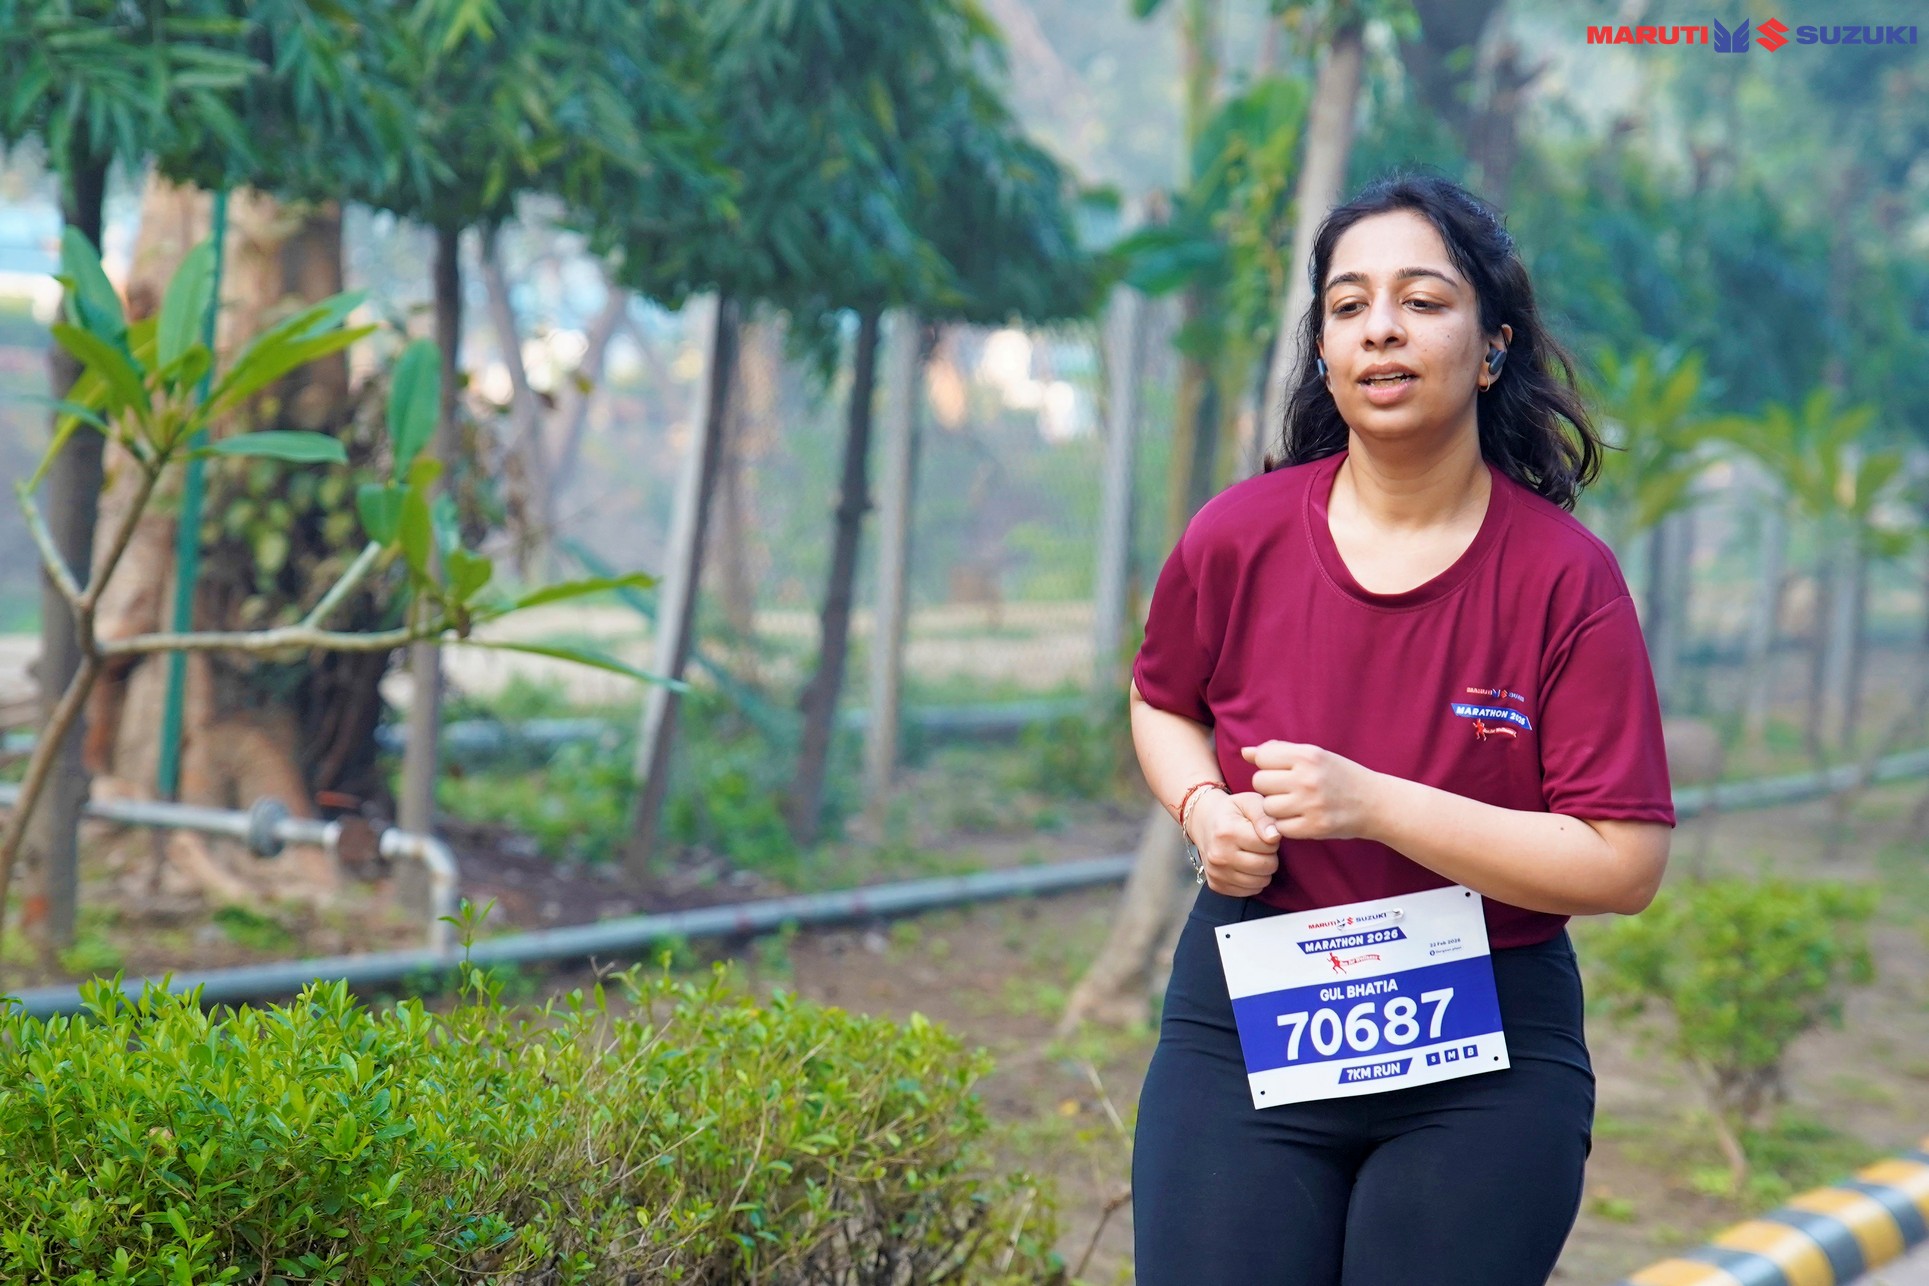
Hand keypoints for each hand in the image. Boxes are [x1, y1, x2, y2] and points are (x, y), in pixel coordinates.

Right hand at [1186, 789, 1280, 896]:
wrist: (1204, 822)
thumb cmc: (1232, 812)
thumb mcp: (1249, 802)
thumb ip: (1264, 816)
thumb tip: (1274, 836)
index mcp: (1227, 832)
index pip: (1269, 845)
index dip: (1272, 837)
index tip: (1262, 831)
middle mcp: (1219, 855)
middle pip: (1266, 866)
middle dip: (1270, 855)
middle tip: (1259, 844)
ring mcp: (1216, 873)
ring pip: (1261, 882)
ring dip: (1263, 869)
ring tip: (1252, 854)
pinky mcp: (1217, 885)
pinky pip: (1250, 891)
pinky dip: (1253, 880)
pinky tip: (1245, 866)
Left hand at [1241, 741, 1380, 840]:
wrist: (1375, 803)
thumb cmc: (1339, 776)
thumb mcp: (1314, 755)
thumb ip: (1278, 751)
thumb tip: (1245, 752)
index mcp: (1308, 755)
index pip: (1262, 758)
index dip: (1267, 766)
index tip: (1281, 772)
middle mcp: (1308, 778)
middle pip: (1260, 783)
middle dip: (1270, 788)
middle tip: (1287, 791)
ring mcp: (1311, 804)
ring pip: (1268, 807)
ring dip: (1276, 809)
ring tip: (1294, 805)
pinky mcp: (1314, 827)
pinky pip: (1280, 828)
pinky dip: (1286, 826)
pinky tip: (1300, 819)